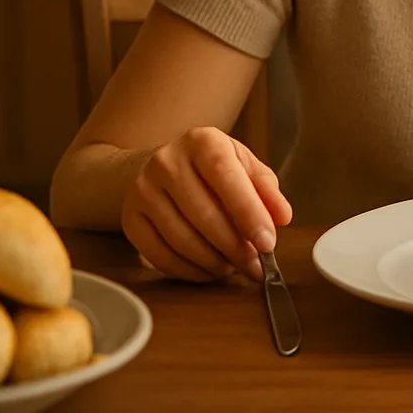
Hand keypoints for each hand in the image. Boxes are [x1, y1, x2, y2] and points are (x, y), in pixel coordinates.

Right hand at [120, 127, 292, 281]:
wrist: (161, 168)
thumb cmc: (211, 169)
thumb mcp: (243, 165)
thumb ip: (266, 188)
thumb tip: (282, 216)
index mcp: (202, 142)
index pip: (226, 176)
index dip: (249, 212)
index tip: (268, 242)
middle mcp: (166, 162)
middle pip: (203, 214)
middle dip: (235, 247)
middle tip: (256, 266)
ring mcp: (143, 190)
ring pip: (181, 238)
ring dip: (214, 262)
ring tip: (235, 268)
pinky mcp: (130, 218)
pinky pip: (160, 255)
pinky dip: (189, 270)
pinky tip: (208, 270)